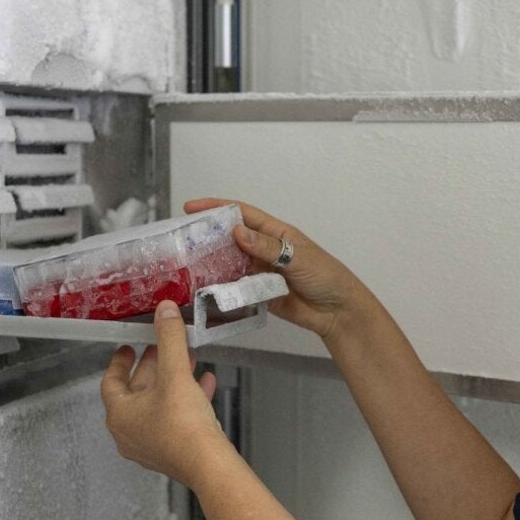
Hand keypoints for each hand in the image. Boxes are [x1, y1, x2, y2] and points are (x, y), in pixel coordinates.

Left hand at [100, 301, 239, 486]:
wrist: (208, 464)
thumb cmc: (183, 424)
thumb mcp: (175, 373)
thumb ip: (169, 339)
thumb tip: (164, 311)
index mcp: (120, 414)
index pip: (112, 382)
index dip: (121, 361)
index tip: (128, 347)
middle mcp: (129, 432)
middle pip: (136, 392)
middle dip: (153, 367)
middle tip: (162, 349)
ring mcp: (150, 445)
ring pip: (157, 405)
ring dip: (171, 382)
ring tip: (188, 361)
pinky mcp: (171, 452)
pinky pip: (174, 420)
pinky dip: (186, 400)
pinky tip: (206, 385)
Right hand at [184, 198, 371, 343]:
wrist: (338, 311)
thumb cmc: (325, 276)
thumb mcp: (298, 257)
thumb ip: (268, 247)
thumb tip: (237, 232)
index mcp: (276, 233)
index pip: (242, 214)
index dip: (217, 208)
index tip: (191, 208)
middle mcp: (265, 249)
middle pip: (231, 239)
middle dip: (208, 238)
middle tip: (181, 241)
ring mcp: (260, 272)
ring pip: (230, 264)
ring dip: (212, 265)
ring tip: (187, 267)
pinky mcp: (259, 293)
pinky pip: (236, 289)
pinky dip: (223, 289)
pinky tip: (205, 290)